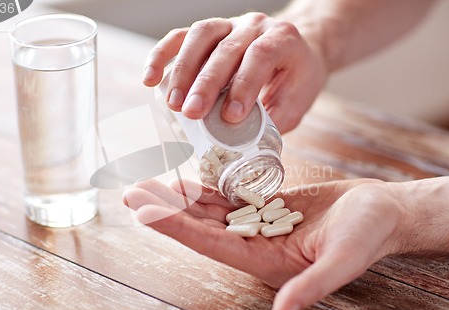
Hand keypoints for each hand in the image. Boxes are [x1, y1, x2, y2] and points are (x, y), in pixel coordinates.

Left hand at [123, 178, 406, 309]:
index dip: (176, 228)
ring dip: (179, 198)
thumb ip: (312, 286)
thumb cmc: (368, 236)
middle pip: (201, 226)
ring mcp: (258, 225)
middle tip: (132, 193)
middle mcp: (255, 244)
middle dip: (166, 211)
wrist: (382, 214)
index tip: (144, 213)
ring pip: (210, 211)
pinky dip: (206, 188)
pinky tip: (186, 179)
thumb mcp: (344, 260)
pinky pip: (229, 197)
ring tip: (149, 183)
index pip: (211, 244)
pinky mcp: (266, 207)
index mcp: (265, 261)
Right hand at [142, 13, 327, 132]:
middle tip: (191, 113)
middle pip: (226, 49)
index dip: (243, 85)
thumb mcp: (297, 101)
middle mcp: (255, 26)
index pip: (260, 56)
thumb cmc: (296, 76)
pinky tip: (150, 78)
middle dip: (206, 84)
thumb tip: (244, 145)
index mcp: (283, 40)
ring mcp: (229, 24)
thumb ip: (274, 119)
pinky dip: (162, 55)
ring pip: (200, 37)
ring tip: (172, 104)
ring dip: (182, 71)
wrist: (296, 47)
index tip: (230, 117)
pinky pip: (181, 36)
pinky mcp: (209, 31)